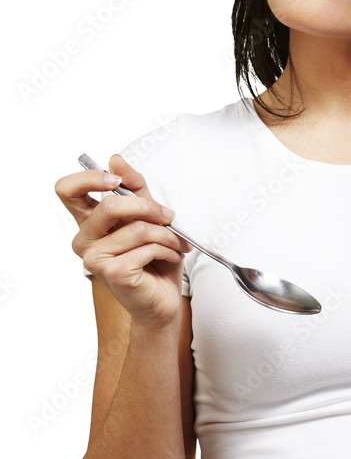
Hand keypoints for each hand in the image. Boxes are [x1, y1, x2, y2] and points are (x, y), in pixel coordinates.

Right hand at [55, 154, 192, 327]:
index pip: (67, 190)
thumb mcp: (148, 216)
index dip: (89, 178)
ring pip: (137, 228)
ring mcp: (94, 258)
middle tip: (170, 217)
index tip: (116, 181)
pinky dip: (167, 250)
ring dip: (167, 234)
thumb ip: (134, 188)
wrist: (162, 299)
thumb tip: (115, 160)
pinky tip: (170, 257)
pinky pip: (146, 248)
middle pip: (109, 205)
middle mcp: (84, 239)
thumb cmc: (154, 259)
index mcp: (89, 221)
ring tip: (176, 244)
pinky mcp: (112, 273)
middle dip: (149, 207)